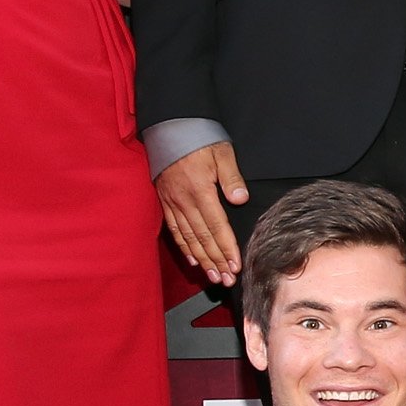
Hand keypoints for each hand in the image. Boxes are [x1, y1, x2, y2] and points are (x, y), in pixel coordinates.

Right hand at [158, 139, 248, 285]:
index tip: (235, 266)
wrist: (169, 126)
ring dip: (202, 260)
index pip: (216, 227)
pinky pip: (174, 229)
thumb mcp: (221, 152)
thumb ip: (231, 178)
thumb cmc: (198, 137)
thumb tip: (240, 200)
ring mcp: (172, 202)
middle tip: (227, 280)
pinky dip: (184, 247)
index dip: (226, 248)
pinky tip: (193, 260)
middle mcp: (184, 201)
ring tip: (213, 277)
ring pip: (188, 238)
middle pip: (202, 238)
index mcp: (200, 190)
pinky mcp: (165, 200)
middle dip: (216, 261)